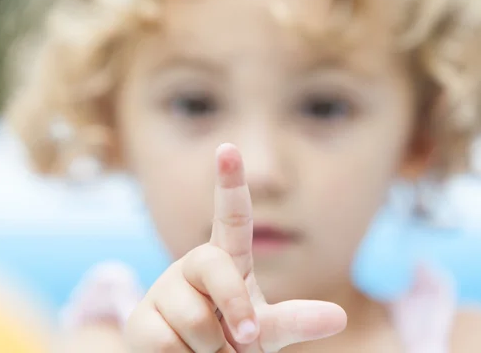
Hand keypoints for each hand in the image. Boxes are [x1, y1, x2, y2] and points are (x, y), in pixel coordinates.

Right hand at [125, 143, 346, 351]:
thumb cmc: (231, 341)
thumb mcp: (265, 331)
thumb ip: (294, 321)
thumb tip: (340, 316)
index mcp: (226, 261)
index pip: (231, 218)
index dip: (230, 183)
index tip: (227, 148)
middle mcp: (193, 266)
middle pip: (216, 267)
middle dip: (234, 306)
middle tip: (243, 336)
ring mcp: (165, 290)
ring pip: (196, 318)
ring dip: (210, 348)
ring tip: (204, 349)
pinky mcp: (140, 321)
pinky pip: (170, 343)